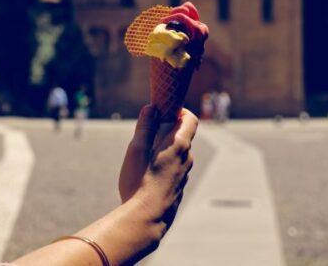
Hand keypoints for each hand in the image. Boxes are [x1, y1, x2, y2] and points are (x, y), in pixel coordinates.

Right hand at [118, 105, 197, 231]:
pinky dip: (164, 164)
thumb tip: (151, 107)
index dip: (179, 110)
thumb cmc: (139, 182)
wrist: (146, 219)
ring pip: (177, 154)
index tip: (164, 111)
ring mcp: (184, 175)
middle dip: (166, 130)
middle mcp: (187, 159)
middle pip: (182, 136)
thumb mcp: (137, 149)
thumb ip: (145, 126)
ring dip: (164, 149)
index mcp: (179, 145)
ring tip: (143, 157)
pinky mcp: (179, 188)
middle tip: (146, 134)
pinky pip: (174, 168)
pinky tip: (146, 176)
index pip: (190, 119)